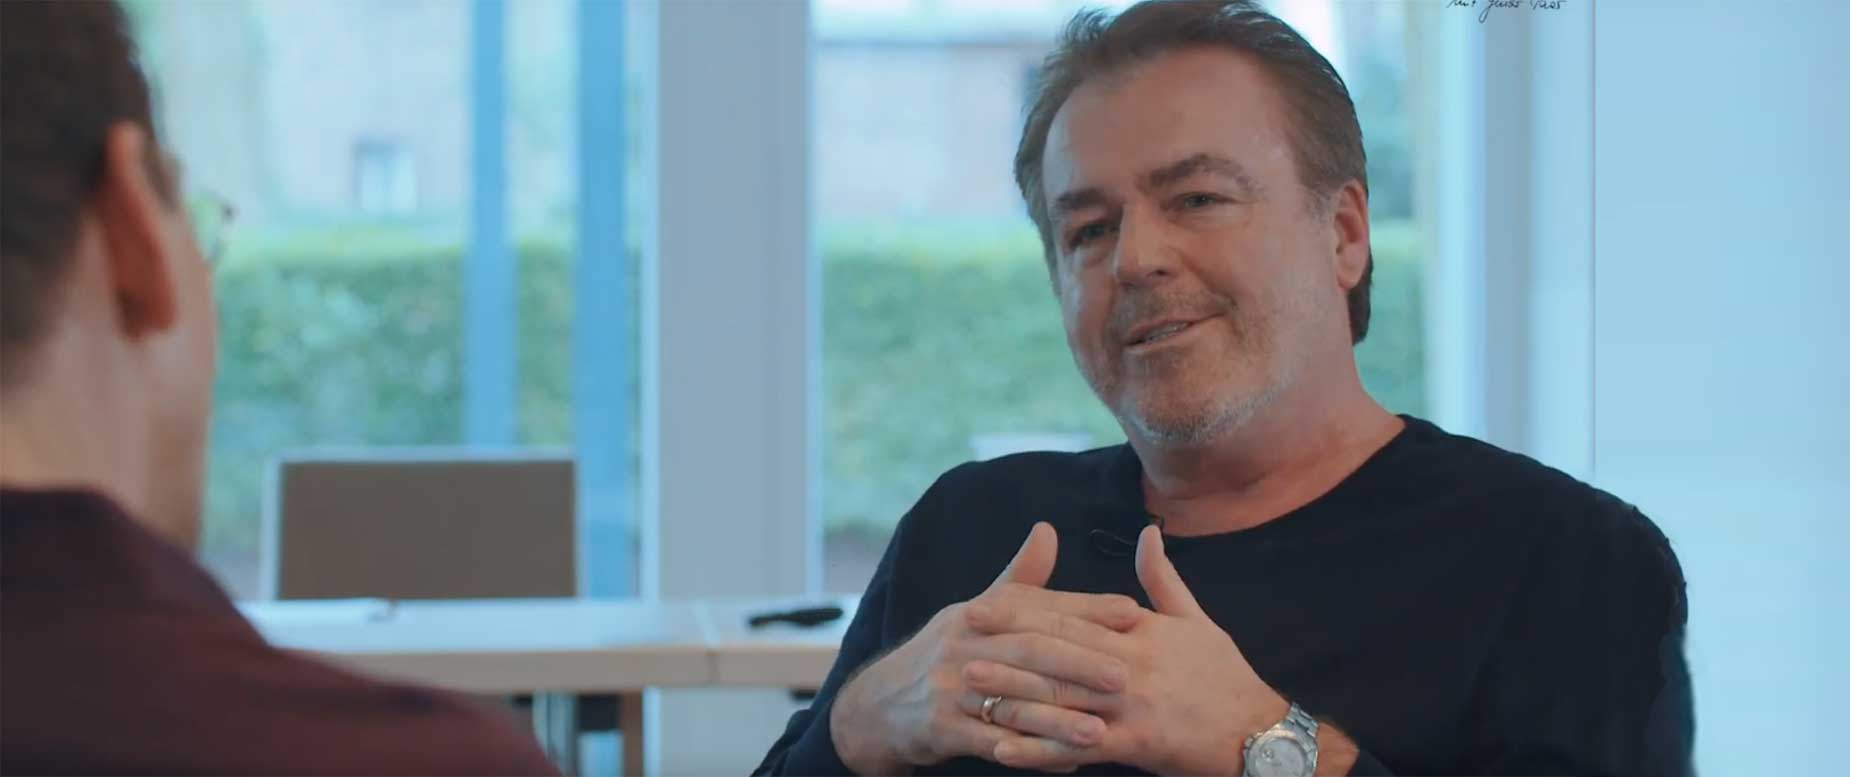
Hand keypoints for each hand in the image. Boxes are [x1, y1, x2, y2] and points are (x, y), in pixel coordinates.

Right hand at [829, 523, 1148, 774]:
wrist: (880, 704)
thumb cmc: (946, 654)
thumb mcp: (976, 610)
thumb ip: (1019, 577)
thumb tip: (1048, 530)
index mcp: (979, 612)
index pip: (1040, 607)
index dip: (1087, 609)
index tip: (1133, 613)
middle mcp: (963, 643)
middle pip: (1028, 650)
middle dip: (1079, 663)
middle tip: (1124, 675)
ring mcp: (950, 687)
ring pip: (1012, 700)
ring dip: (1058, 718)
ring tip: (1100, 730)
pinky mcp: (941, 727)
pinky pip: (992, 742)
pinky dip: (1031, 753)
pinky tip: (1066, 761)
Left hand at [968, 526, 1340, 774]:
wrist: (1260, 730)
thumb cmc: (1224, 676)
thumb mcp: (1196, 620)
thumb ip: (1162, 579)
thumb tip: (1147, 533)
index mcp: (1139, 631)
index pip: (1072, 614)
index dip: (1025, 608)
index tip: (984, 601)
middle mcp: (1131, 662)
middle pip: (1058, 649)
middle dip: (1006, 641)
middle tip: (959, 634)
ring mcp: (1132, 704)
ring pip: (1062, 695)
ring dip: (1011, 692)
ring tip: (968, 688)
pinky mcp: (1138, 744)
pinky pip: (1080, 746)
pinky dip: (1041, 748)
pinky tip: (1005, 749)